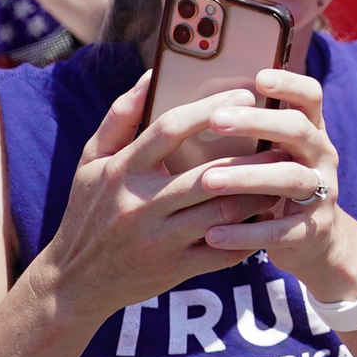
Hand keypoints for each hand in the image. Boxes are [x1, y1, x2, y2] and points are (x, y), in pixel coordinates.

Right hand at [31, 76, 299, 327]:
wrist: (75, 281)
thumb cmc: (89, 210)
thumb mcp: (91, 161)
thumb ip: (120, 116)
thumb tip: (150, 75)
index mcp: (122, 170)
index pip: (170, 129)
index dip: (211, 108)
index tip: (246, 95)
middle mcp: (140, 205)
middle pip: (208, 175)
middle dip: (251, 157)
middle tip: (280, 140)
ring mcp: (159, 241)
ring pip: (223, 213)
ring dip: (258, 194)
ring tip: (281, 174)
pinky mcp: (174, 270)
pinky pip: (224, 251)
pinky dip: (251, 233)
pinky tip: (269, 215)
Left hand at [185, 67, 356, 304]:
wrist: (315, 241)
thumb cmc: (275, 186)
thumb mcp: (273, 152)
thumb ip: (249, 129)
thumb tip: (201, 100)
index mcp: (309, 130)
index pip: (310, 96)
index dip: (289, 83)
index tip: (257, 77)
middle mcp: (321, 156)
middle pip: (297, 130)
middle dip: (257, 123)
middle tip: (216, 121)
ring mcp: (321, 193)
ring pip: (290, 178)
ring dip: (247, 177)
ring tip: (208, 181)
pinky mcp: (312, 231)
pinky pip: (280, 231)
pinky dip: (245, 233)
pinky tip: (212, 233)